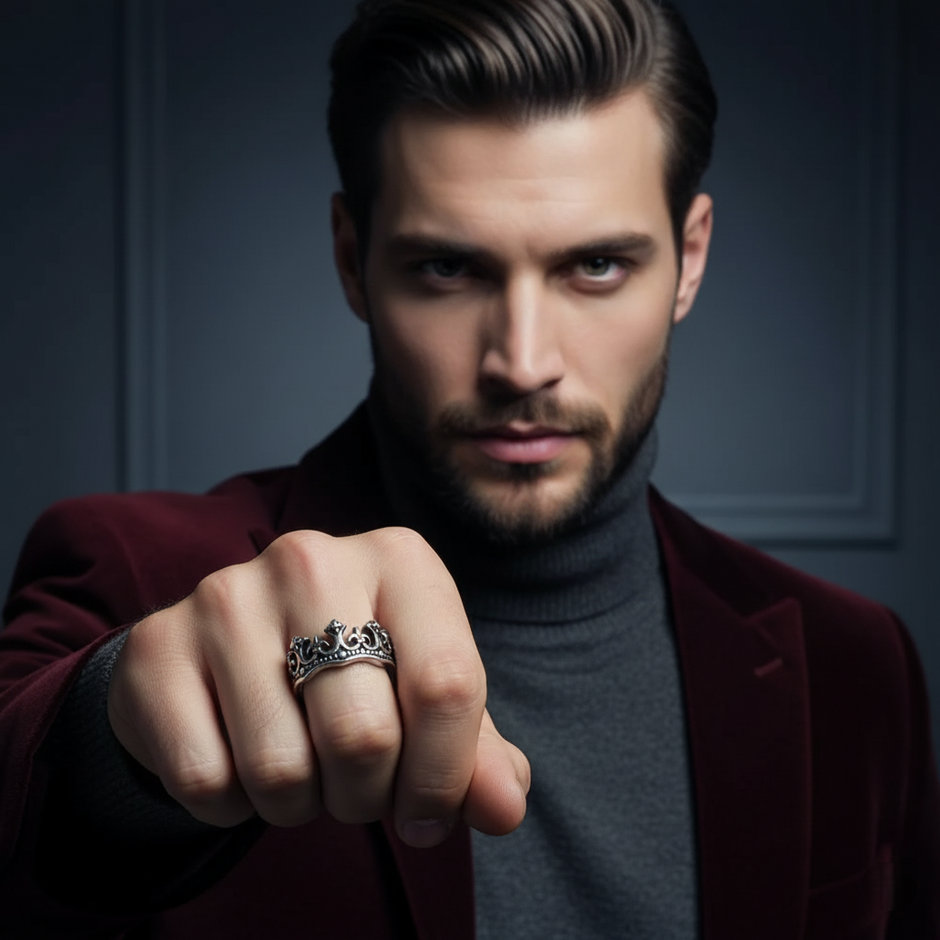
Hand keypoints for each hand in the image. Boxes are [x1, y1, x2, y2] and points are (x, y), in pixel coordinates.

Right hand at [107, 527, 528, 847]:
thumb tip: (505, 806)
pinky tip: (239, 759)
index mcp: (399, 558)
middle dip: (367, 796)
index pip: (448, 686)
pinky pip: (206, 780)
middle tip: (355, 787)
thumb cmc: (348, 668)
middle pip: (364, 736)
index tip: (426, 814)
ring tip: (299, 767)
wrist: (226, 647)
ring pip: (280, 770)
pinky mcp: (159, 645)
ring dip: (299, 804)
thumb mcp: (419, 691)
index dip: (445, 777)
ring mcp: (227, 596)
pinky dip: (231, 805)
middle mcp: (313, 559)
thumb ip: (472, 749)